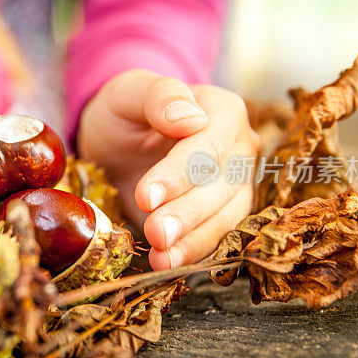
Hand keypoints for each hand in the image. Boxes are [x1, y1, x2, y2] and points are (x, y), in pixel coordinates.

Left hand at [77, 70, 258, 269]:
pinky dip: (194, 253)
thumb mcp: (128, 93)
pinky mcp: (222, 215)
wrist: (117, 143)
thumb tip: (190, 118)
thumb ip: (158, 96)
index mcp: (224, 111)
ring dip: (195, 240)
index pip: (211, 145)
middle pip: (223, 186)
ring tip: (162, 258)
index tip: (148, 195)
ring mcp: (236, 185)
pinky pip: (218, 237)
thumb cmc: (124, 112)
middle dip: (187, 213)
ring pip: (227, 217)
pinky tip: (168, 264)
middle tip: (155, 233)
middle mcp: (240, 149)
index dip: (181, 172)